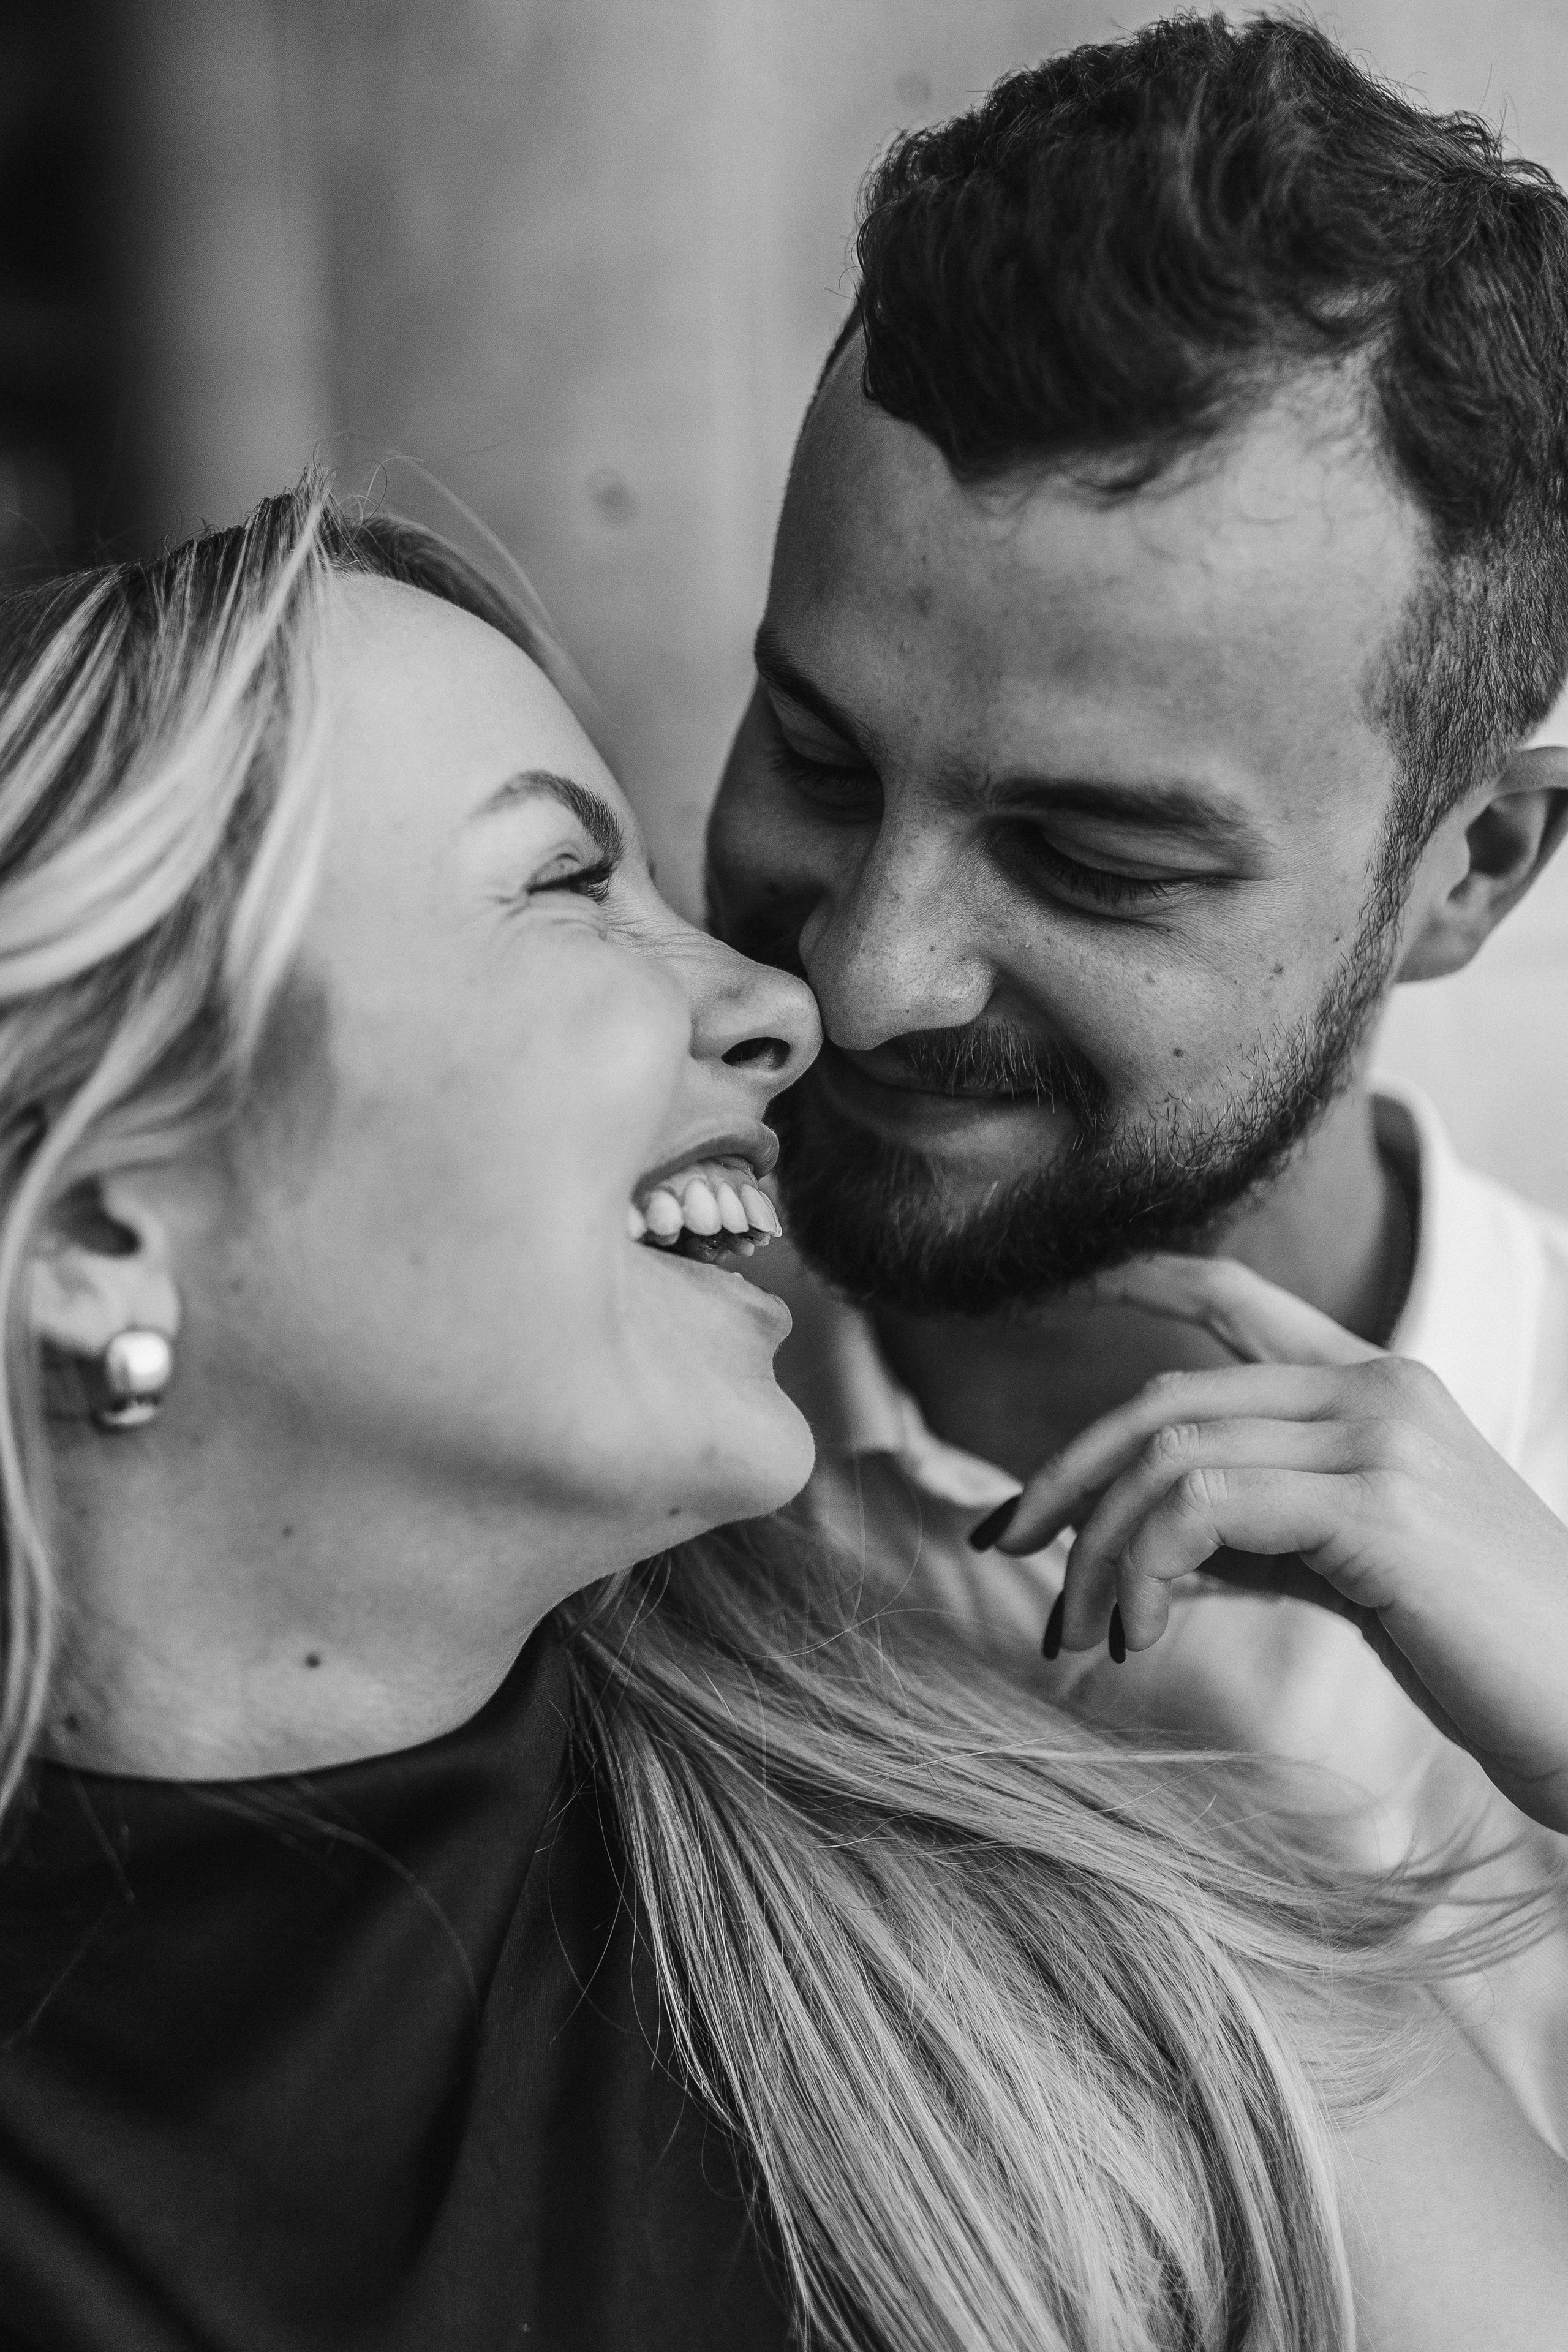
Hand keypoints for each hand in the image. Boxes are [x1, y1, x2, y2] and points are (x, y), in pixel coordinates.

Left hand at [985, 1254, 1567, 1831]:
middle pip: (1165, 1399)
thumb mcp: (1351, 1569)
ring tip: (1082, 1631)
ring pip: (1169, 1456)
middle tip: (1002, 1545)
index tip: (1066, 1290)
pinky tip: (1144, 1635)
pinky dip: (1146, 1567)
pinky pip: (1204, 1508)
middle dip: (1064, 1474)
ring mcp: (1381, 1438)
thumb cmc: (1481, 1645)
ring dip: (1097, 1547)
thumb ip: (1258, 1536)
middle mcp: (1377, 1388)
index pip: (1236, 1300)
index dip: (1141, 1280)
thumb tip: (1146, 1550)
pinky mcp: (1378, 1507)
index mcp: (1376, 1388)